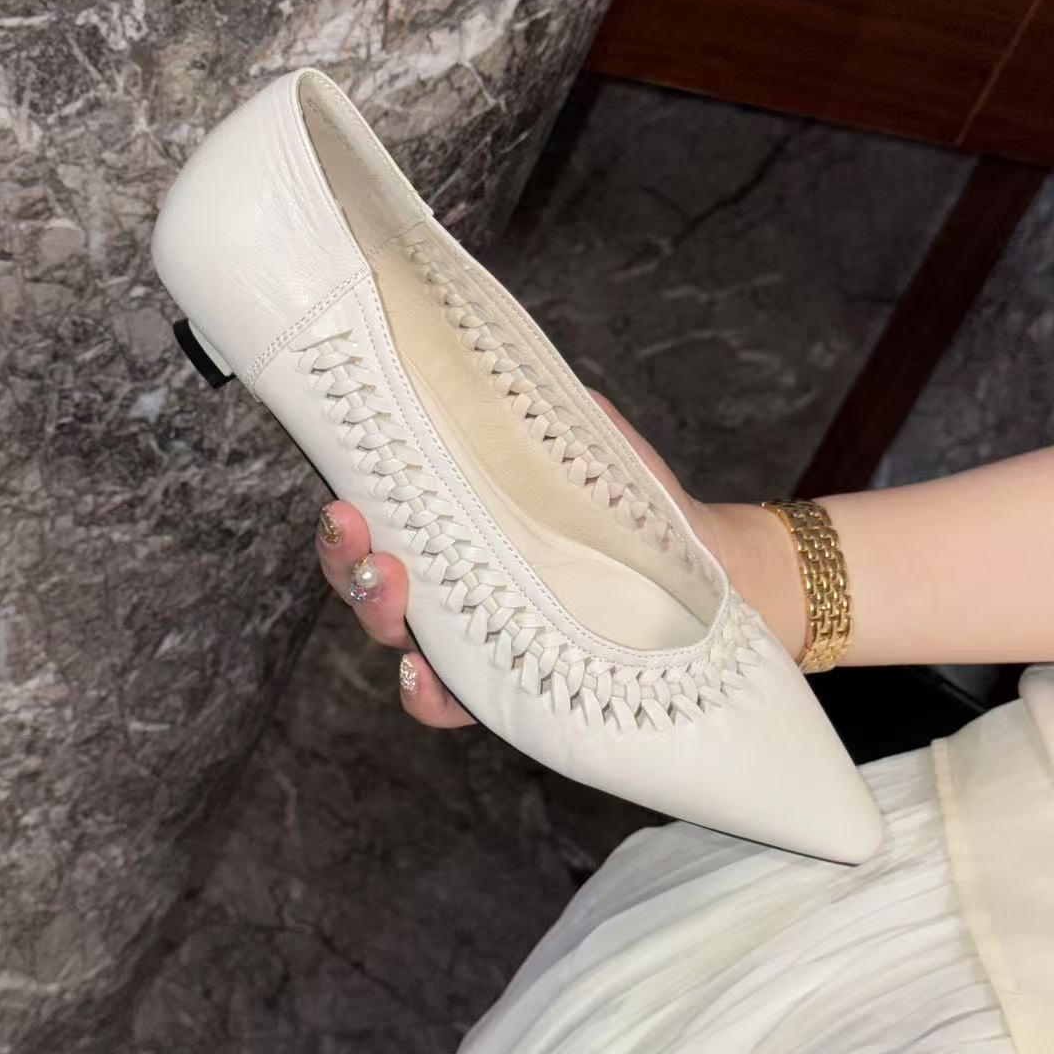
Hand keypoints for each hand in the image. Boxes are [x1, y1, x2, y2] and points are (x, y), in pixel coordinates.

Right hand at [314, 393, 804, 727]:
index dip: (346, 518)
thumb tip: (485, 352)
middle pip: (370, 581)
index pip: (376, 523)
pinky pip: (455, 701)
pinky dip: (430, 695)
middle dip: (350, 562)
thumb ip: (532, 407)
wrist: (709, 568)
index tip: (344, 498)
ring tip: (394, 590)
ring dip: (382, 617)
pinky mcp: (517, 683)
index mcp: (452, 523)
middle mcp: (452, 582)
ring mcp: (479, 637)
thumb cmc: (632, 498)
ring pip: (403, 639)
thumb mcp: (581, 437)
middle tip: (358, 533)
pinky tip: (426, 675)